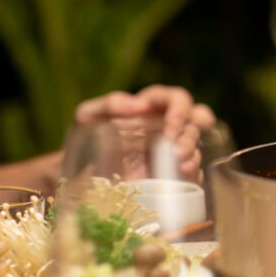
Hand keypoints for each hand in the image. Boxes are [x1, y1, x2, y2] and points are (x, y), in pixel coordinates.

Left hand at [75, 85, 215, 180]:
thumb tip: (139, 105)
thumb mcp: (88, 116)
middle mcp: (166, 125)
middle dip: (192, 132)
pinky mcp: (172, 174)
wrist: (78, 176)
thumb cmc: (84, 139)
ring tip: (181, 166)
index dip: (180, 109)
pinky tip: (182, 177)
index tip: (171, 126)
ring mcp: (171, 150)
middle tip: (178, 150)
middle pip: (197, 119)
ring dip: (193, 154)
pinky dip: (192, 174)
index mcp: (151, 107)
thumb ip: (109, 104)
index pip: (176, 99)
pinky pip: (193, 172)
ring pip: (197, 145)